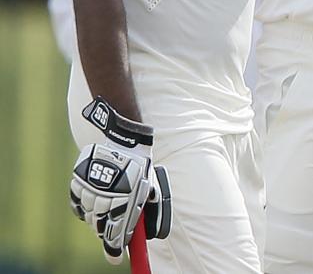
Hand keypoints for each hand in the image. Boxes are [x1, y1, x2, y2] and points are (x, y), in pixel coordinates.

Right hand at [69, 98, 170, 262]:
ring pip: (88, 217)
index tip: (116, 260)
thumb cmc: (139, 166)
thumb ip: (147, 209)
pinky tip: (92, 200)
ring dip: (96, 216)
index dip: (115, 251)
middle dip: (107, 231)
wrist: (122, 139)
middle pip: (100, 228)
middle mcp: (105, 198)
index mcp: (126, 201)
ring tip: (107, 202)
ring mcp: (90, 190)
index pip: (116, 235)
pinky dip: (83, 206)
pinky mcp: (77, 182)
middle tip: (112, 226)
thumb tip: (148, 233)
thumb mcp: (148, 187)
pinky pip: (77, 205)